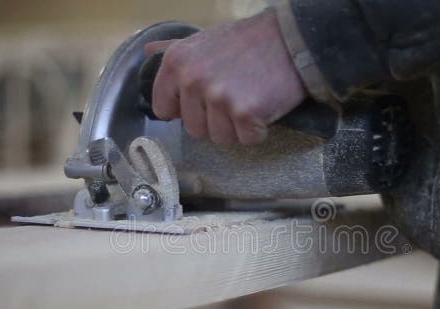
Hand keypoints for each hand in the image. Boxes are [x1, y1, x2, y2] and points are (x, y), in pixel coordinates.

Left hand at [145, 10, 306, 145]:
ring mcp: (219, 98)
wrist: (292, 39)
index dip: (185, 109)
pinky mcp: (244, 113)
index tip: (204, 101)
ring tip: (251, 99)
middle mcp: (193, 80)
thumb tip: (148, 53)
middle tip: (236, 96)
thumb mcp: (204, 40)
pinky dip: (258, 130)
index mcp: (177, 62)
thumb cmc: (249, 41)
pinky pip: (246, 140)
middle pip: (194, 129)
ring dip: (237, 128)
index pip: (163, 108)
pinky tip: (264, 106)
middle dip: (215, 121)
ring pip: (219, 138)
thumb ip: (174, 51)